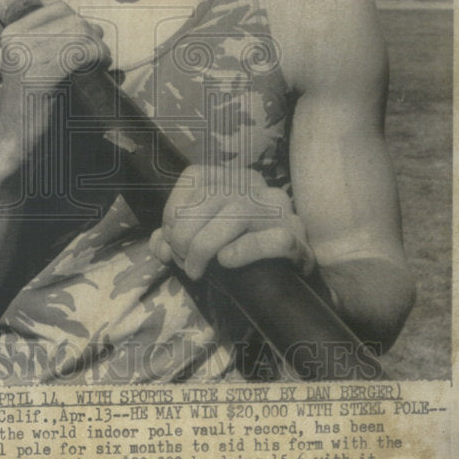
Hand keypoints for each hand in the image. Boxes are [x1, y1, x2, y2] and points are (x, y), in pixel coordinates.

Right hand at [0, 1, 110, 171]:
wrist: (17, 143)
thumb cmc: (36, 106)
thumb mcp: (39, 65)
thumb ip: (57, 43)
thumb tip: (96, 27)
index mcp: (12, 33)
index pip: (58, 9)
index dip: (81, 23)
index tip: (90, 43)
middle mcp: (15, 39)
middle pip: (72, 19)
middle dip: (93, 35)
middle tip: (100, 57)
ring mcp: (25, 55)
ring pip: (79, 32)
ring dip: (98, 46)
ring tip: (100, 63)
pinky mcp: (39, 74)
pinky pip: (80, 51)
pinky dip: (96, 56)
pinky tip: (100, 67)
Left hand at [149, 164, 314, 280]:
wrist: (281, 282)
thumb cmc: (234, 254)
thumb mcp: (198, 240)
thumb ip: (173, 238)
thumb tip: (159, 245)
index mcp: (233, 176)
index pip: (195, 177)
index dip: (174, 210)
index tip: (170, 240)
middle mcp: (258, 185)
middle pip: (211, 198)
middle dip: (184, 235)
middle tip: (182, 262)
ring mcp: (281, 210)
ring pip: (237, 214)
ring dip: (204, 247)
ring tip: (195, 271)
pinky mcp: (298, 238)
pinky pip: (273, 239)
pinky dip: (244, 250)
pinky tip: (226, 262)